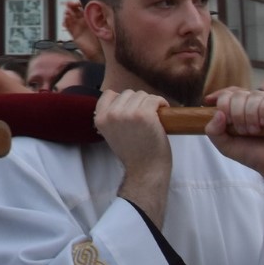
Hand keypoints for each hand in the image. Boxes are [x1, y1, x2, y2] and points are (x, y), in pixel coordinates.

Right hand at [62, 0, 101, 61]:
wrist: (100, 53)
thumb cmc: (104, 39)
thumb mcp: (104, 25)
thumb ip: (100, 17)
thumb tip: (100, 6)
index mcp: (90, 16)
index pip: (82, 5)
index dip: (78, 2)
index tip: (77, 2)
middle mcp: (83, 20)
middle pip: (74, 9)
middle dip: (71, 5)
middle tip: (70, 4)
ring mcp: (78, 26)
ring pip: (69, 16)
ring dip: (67, 13)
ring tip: (68, 12)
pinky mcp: (74, 33)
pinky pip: (68, 26)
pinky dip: (66, 22)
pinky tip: (66, 19)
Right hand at [97, 90, 171, 225]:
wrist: (145, 171)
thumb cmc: (133, 154)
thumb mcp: (111, 133)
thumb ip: (111, 117)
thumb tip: (120, 99)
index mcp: (100, 119)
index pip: (109, 94)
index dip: (122, 100)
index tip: (131, 109)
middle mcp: (111, 114)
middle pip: (127, 93)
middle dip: (138, 102)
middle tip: (145, 116)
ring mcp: (128, 113)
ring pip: (142, 95)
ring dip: (150, 102)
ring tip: (154, 116)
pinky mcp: (145, 115)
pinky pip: (154, 99)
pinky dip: (161, 103)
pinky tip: (163, 111)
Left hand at [206, 88, 263, 179]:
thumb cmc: (253, 155)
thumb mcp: (226, 146)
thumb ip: (213, 131)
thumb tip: (217, 112)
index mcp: (242, 108)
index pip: (229, 93)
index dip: (220, 97)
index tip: (208, 103)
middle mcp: (256, 102)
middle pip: (238, 94)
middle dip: (236, 113)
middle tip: (243, 131)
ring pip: (254, 95)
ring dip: (251, 115)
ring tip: (255, 131)